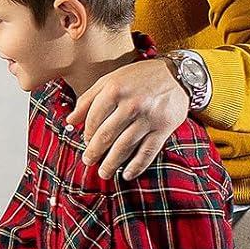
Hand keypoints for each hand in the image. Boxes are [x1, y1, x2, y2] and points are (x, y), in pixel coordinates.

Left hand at [68, 58, 188, 179]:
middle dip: (94, 152)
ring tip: (103, 173)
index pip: (93, 120)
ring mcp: (148, 117)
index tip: (86, 142)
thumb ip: (88, 99)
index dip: (87, 134)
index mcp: (114, 90)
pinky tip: (126, 174)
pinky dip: (137, 166)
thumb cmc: (139, 78)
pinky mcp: (164, 127)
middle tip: (88, 161)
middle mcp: (131, 104)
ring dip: (111, 163)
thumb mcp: (110, 80)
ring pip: (124, 146)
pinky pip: (148, 151)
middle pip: (106, 135)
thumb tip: (70, 120)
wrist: (180, 73)